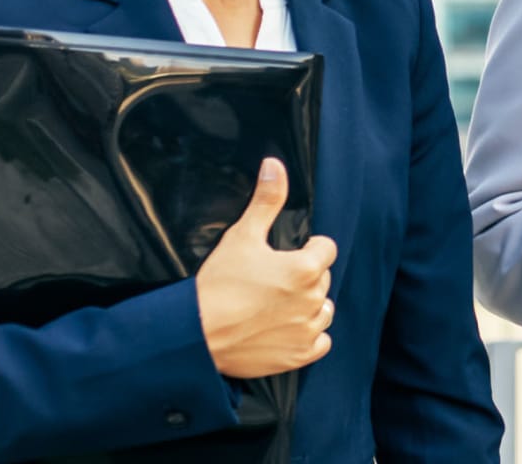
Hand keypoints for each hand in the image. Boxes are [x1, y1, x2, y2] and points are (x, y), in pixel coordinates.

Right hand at [195, 158, 338, 378]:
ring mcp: (307, 330)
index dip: (308, 248)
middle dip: (304, 276)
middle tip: (273, 280)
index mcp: (306, 269)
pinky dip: (308, 336)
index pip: (325, 248)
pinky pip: (320, 342)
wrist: (195, 333)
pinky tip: (285, 329)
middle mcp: (313, 300)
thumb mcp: (242, 236)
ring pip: (324, 310)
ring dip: (309, 306)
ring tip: (278, 304)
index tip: (287, 254)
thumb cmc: (218, 284)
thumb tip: (275, 166)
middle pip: (322, 279)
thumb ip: (266, 200)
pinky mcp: (298, 356)